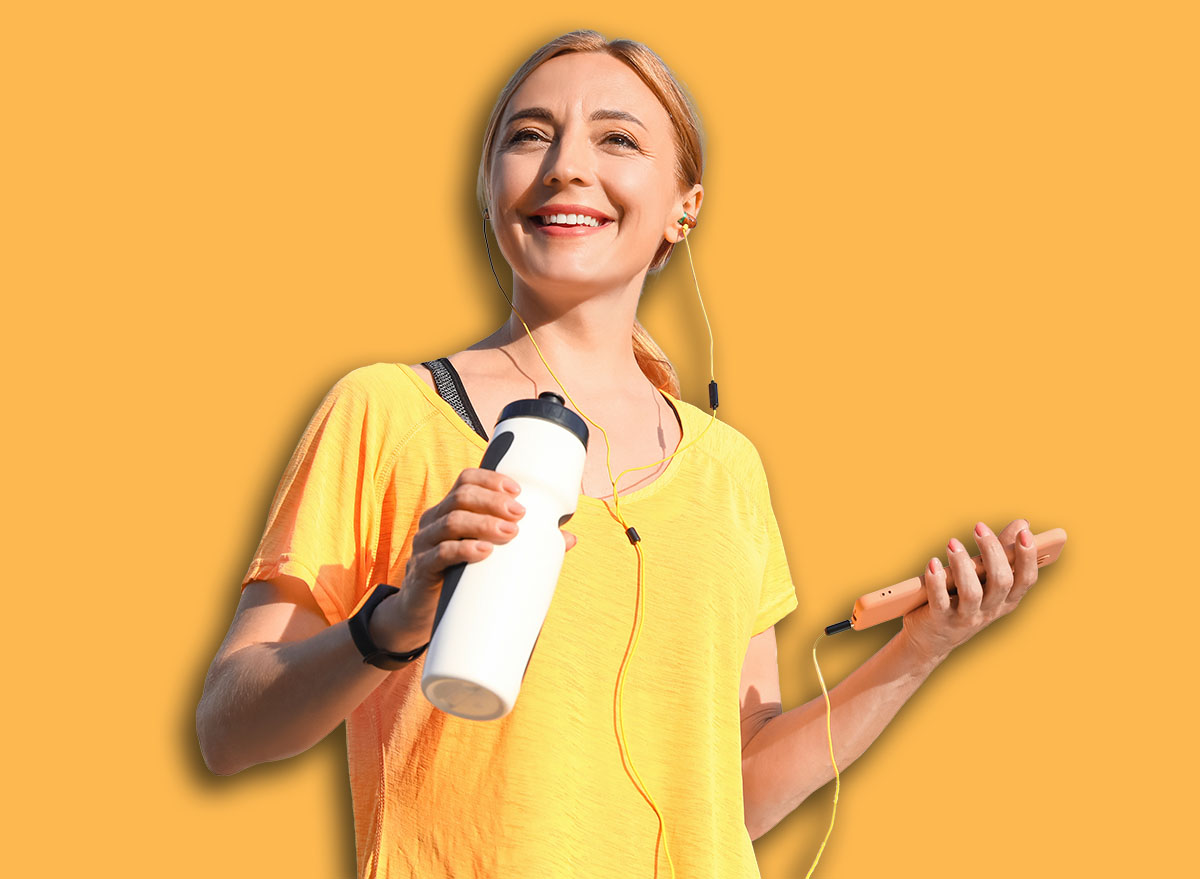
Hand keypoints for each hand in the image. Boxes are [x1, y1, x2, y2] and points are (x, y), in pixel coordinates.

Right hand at [369, 468, 575, 650]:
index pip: (465, 481)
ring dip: (483, 523)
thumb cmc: (459, 578)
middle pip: (460, 497)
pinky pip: (439, 554)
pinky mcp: (421, 570)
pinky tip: (484, 551)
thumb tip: (569, 539)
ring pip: (451, 521)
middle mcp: (434, 522)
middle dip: (493, 501)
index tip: (518, 491)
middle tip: (520, 514)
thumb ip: (524, 546)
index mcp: (450, 511)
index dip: (491, 480)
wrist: (420, 616)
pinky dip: (463, 550)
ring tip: (510, 533)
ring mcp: (424, 545)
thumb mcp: (488, 557)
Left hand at [900, 518, 1038, 665]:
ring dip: (963, 565)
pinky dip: (936, 582)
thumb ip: (1002, 553)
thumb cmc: (961, 600)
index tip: (1025, 533)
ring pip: (972, 593)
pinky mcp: (940, 621)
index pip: (1025, 580)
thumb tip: (1023, 524)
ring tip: (952, 544)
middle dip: (993, 552)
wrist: (931, 639)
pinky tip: (933, 564)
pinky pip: (940, 601)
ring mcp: (966, 618)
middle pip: (1001, 582)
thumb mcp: (984, 580)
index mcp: (1006, 600)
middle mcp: (990, 610)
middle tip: (979, 527)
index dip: (1028, 557)